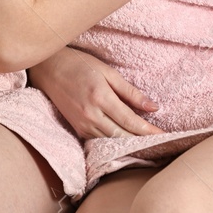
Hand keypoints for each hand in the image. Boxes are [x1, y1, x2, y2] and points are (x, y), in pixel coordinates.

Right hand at [28, 47, 161, 138]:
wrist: (47, 68)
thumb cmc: (79, 64)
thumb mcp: (107, 72)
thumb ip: (130, 91)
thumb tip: (153, 107)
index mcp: (101, 97)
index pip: (131, 121)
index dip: (150, 131)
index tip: (165, 136)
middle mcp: (91, 114)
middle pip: (123, 136)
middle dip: (144, 142)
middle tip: (162, 146)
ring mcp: (82, 123)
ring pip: (111, 141)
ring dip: (130, 145)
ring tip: (149, 147)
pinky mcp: (77, 128)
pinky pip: (99, 140)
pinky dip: (114, 143)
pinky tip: (126, 143)